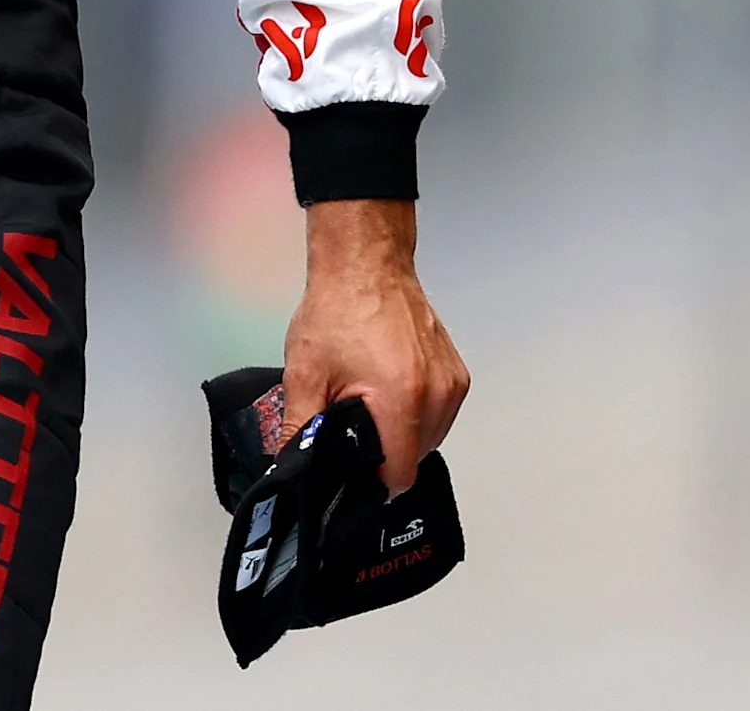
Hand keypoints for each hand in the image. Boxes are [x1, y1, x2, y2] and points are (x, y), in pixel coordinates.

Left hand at [282, 199, 469, 492]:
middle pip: (416, 458)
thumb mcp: (305, 374)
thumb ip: (301, 427)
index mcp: (402, 399)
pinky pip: (439, 414)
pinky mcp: (457, 373)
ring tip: (368, 409)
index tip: (354, 476)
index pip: (400, 474)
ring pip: (430, 438)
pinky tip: (387, 395)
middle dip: (383, 455)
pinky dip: (416, 414)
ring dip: (401, 435)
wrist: (365, 266)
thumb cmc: (338, 311)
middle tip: (352, 434)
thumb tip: (291, 465)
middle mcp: (437, 394)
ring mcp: (451, 383)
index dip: (373, 483)